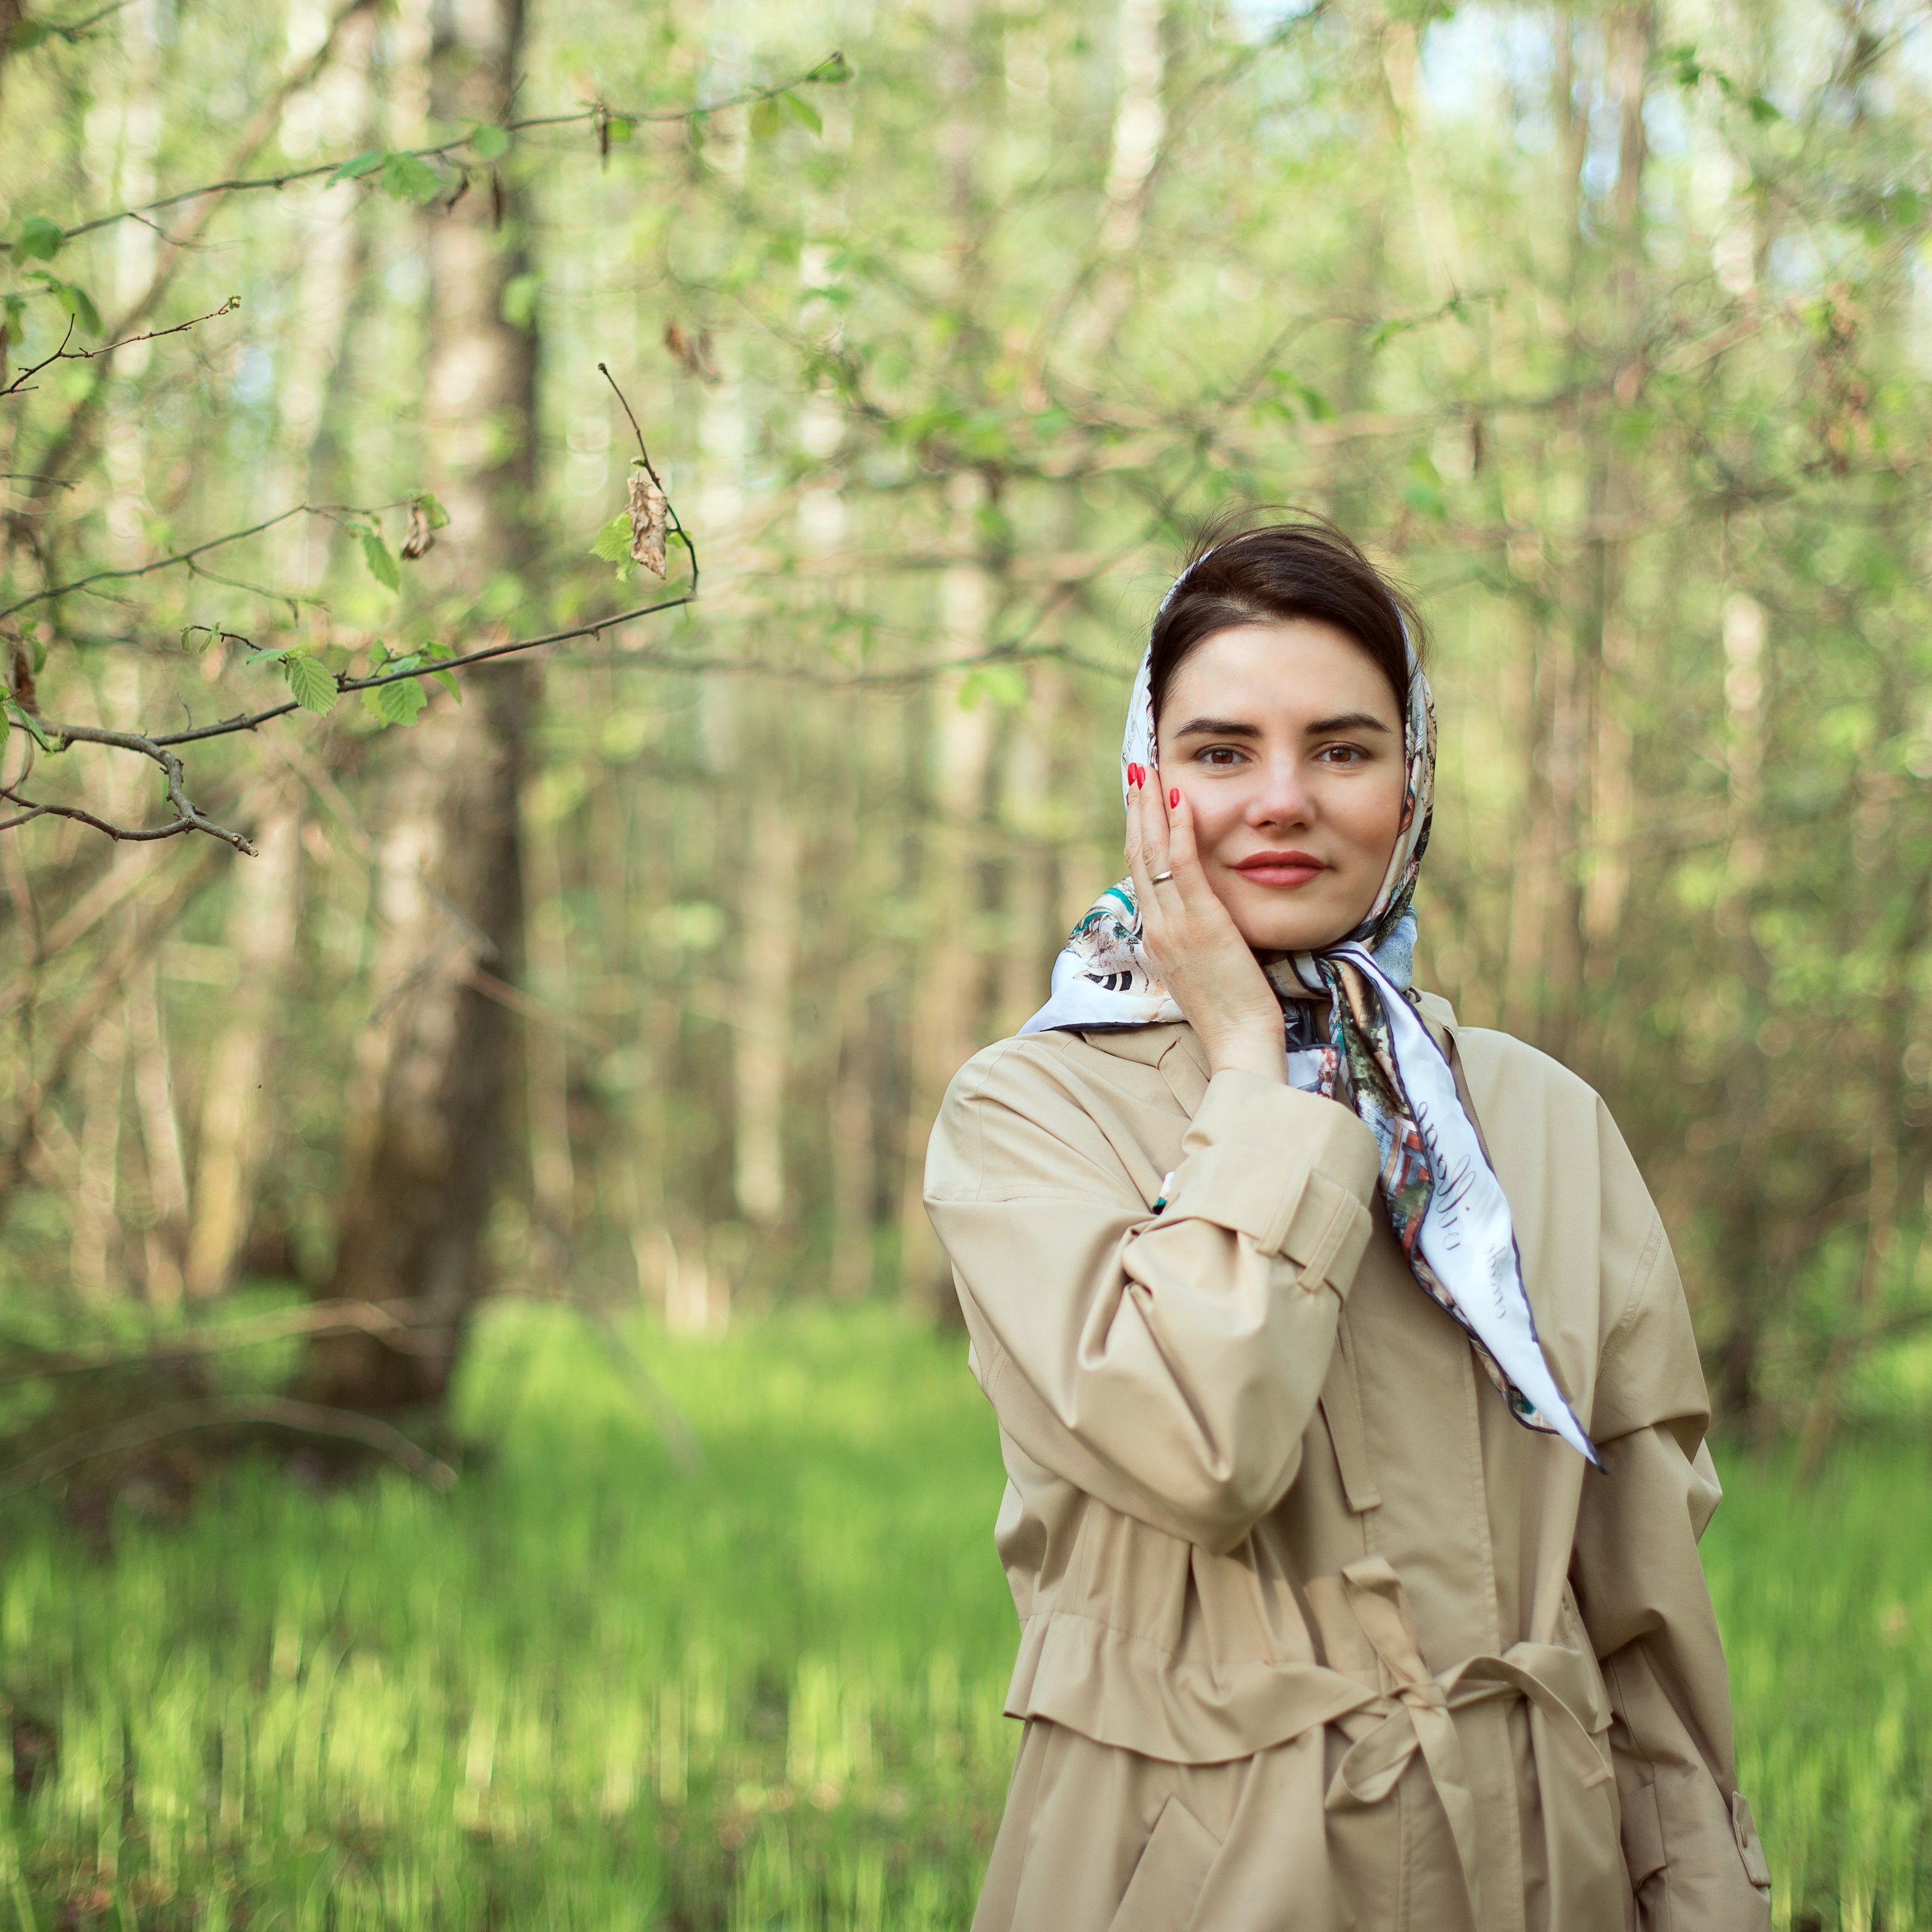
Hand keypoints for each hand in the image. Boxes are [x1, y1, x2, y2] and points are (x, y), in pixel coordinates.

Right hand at [1125, 767, 1286, 1083]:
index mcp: (1157, 938)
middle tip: (1136, 769)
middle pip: (1137, 855)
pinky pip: (1184, 866)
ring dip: (1150, 806)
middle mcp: (1157, 927)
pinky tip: (1181, 798)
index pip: (1141, 874)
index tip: (1138, 801)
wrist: (1238, 1044)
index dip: (1137, 832)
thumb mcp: (1206, 970)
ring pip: (1152, 853)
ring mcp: (1174, 925)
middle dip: (1136, 809)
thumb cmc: (1232, 1015)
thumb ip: (1198, 938)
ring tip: (1149, 770)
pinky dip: (1179, 828)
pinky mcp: (1201, 923)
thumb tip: (1204, 915)